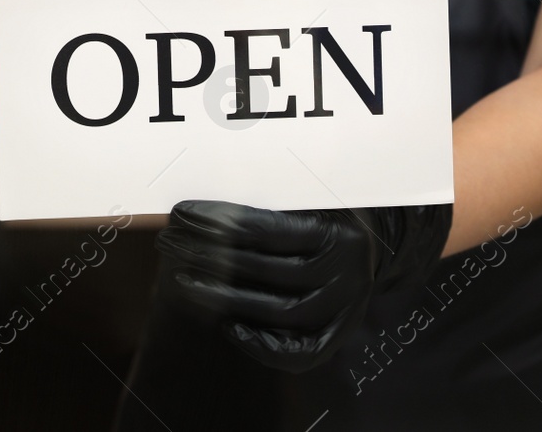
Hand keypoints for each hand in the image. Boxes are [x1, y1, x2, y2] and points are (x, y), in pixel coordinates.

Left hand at [155, 200, 452, 372]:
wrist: (373, 247)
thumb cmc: (326, 211)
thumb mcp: (309, 193)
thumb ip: (269, 194)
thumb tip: (206, 190)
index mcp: (336, 230)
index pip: (266, 228)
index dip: (218, 222)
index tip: (181, 214)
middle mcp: (345, 271)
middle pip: (266, 269)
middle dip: (209, 257)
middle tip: (169, 244)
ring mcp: (343, 307)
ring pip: (279, 310)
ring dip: (225, 297)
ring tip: (184, 279)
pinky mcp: (337, 335)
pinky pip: (298, 352)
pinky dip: (261, 344)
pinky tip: (227, 326)